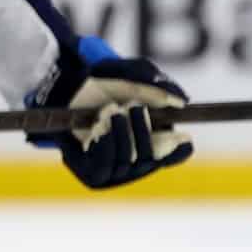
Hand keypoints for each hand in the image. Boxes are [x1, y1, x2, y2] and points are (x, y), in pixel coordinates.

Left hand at [30, 36, 194, 189]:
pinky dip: (105, 146)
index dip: (180, 149)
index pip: (175, 155)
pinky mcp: (92, 174)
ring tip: (113, 112)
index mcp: (153, 143)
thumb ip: (158, 86)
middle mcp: (137, 163)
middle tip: (136, 107)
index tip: (184, 136)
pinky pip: (104, 167)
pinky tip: (99, 128)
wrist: (67, 90)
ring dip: (122, 135)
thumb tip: (181, 101)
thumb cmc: (103, 86)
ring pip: (127, 162)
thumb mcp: (133, 77)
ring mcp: (115, 172)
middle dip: (144, 132)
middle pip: (150, 159)